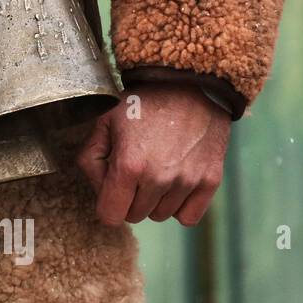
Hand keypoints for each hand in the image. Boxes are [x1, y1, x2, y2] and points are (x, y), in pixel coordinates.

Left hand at [76, 84, 230, 226]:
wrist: (188, 85)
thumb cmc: (141, 104)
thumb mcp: (103, 124)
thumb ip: (90, 160)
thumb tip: (101, 191)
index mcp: (129, 166)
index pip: (110, 216)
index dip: (107, 203)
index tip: (112, 188)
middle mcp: (159, 178)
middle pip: (135, 216)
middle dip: (129, 198)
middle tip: (135, 169)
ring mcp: (188, 181)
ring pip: (161, 216)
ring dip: (155, 200)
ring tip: (157, 167)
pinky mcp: (211, 180)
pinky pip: (188, 217)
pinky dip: (180, 205)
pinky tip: (175, 182)